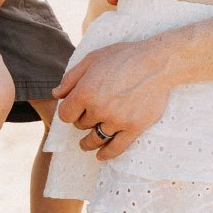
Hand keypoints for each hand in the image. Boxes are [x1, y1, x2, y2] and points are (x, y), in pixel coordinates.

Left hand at [52, 39, 170, 158]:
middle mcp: (99, 109)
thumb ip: (71, 78)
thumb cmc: (124, 57)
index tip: (73, 110)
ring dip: (88, 142)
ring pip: (95, 139)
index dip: (68, 111)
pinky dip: (106, 154)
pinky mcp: (134, 128)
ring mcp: (117, 120)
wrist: (157, 63)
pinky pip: (116, 148)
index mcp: (86, 91)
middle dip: (83, 120)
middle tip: (89, 115)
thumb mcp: (92, 59)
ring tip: (86, 144)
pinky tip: (100, 155)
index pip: (65, 114)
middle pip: (81, 125)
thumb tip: (56, 95)